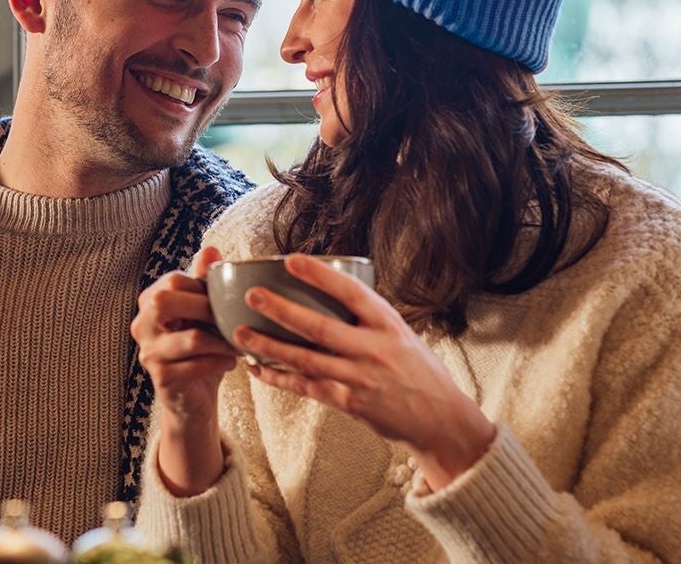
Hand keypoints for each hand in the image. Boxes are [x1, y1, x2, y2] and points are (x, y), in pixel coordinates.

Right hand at [130, 246, 238, 494]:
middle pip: (165, 301)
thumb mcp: (203, 312)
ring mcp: (148, 353)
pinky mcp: (162, 379)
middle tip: (231, 319)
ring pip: (191, 338)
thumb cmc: (200, 348)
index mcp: (149, 303)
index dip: (201, 287)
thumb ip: (204, 282)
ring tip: (239, 343)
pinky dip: (221, 362)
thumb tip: (211, 249)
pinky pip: (197, 365)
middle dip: (205, 308)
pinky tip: (231, 362)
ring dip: (223, 340)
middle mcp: (141, 325)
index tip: (223, 300)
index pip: (172, 281)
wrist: (192, 397)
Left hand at [235, 254, 496, 489]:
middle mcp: (374, 350)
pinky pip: (306, 388)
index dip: (319, 275)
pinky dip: (279, 378)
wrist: (440, 420)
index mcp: (389, 325)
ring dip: (269, 347)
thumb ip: (369, 318)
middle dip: (282, 310)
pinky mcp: (349, 404)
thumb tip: (331, 289)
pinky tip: (256, 369)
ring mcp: (360, 379)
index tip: (290, 259)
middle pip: (320, 327)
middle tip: (252, 295)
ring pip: (305, 360)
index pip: (352, 293)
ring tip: (240, 333)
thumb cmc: (419, 370)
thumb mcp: (402, 334)